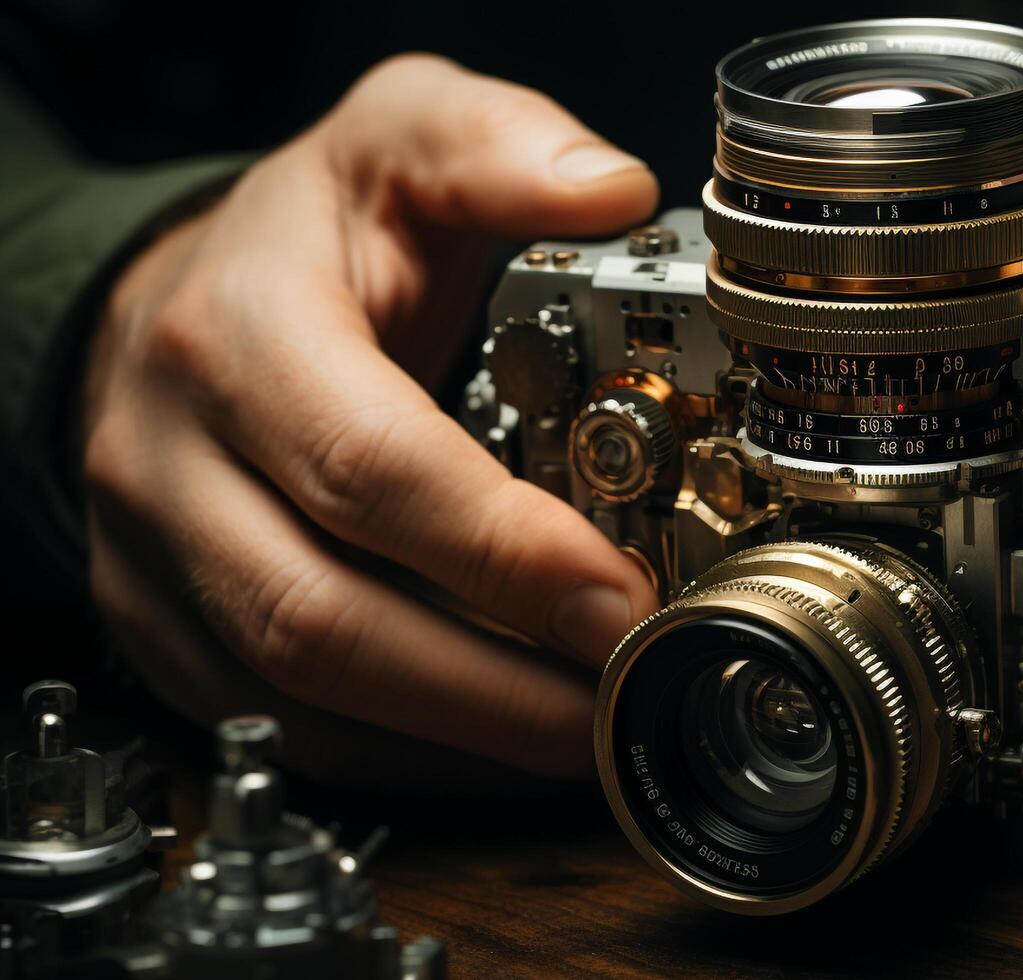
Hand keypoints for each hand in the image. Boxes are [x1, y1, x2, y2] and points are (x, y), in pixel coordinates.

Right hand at [81, 55, 660, 777]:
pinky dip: (397, 753)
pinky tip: (494, 747)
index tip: (619, 599)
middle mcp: (174, 457)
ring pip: (296, 691)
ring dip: (453, 734)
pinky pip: (276, 723)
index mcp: (236, 333)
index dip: (502, 550)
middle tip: (618, 698)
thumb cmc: (305, 236)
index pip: (370, 467)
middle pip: (324, 613)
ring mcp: (159, 554)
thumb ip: (498, 148)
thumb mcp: (396, 140)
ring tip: (582, 736)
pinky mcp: (167, 622)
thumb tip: (609, 188)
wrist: (180, 301)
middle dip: (488, 683)